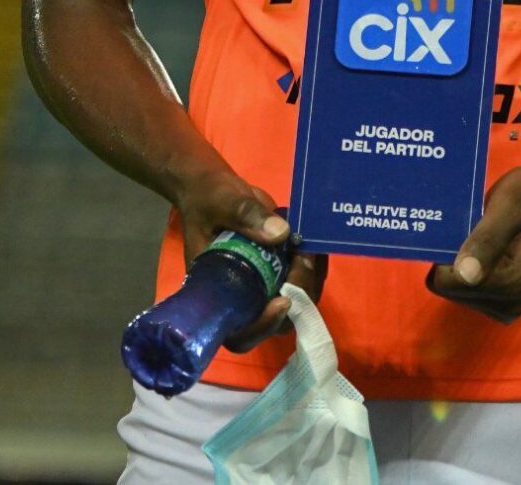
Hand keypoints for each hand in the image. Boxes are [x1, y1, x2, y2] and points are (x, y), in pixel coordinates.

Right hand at [175, 154, 326, 351]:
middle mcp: (241, 297)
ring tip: (309, 246)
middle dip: (298, 295)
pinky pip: (301, 279)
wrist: (213, 187)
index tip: (283, 301)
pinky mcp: (277, 269)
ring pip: (295, 302)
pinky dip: (312, 265)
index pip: (239, 332)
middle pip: (275, 321)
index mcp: (216, 294)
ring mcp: (261, 284)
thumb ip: (246, 215)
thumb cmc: (207, 198)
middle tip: (304, 258)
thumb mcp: (221, 202)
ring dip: (309, 279)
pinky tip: (313, 242)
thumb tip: (281, 233)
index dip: (262, 326)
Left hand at [427, 160, 520, 323]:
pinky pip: (468, 290)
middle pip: (451, 288)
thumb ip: (487, 239)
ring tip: (480, 233)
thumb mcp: (512, 203)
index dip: (446, 251)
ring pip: (457, 290)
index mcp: (512, 282)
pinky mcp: (506, 303)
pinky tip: (484, 244)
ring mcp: (509, 306)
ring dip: (461, 260)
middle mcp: (510, 304)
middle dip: (454, 256)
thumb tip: (463, 274)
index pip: (449, 282)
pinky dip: (469, 266)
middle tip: (473, 225)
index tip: (458, 225)